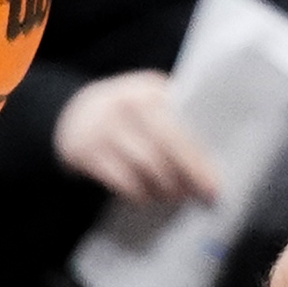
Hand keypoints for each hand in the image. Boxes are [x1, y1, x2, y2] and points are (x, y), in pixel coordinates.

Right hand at [53, 71, 222, 208]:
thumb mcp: (149, 101)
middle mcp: (127, 104)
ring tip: (176, 196)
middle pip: (166, 146)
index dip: (200, 157)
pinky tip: (147, 197)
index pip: (182, 124)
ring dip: (165, 187)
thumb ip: (177, 117)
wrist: (71, 115)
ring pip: (145, 165)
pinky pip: (120, 179)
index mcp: (150, 89)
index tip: (215, 183)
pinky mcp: (85, 152)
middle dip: (188, 175)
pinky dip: (138, 192)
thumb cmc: (127, 113)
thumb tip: (212, 158)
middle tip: (202, 196)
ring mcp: (103, 127)